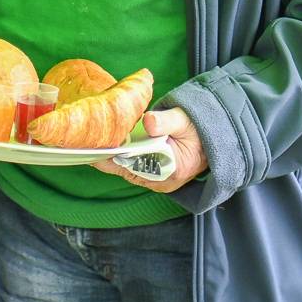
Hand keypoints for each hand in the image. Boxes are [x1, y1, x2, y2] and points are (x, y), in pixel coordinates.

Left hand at [92, 106, 207, 192]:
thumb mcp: (184, 120)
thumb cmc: (198, 128)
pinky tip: (109, 144)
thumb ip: (166, 121)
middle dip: (108, 155)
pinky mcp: (154, 176)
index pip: (133, 166)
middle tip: (87, 140)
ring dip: (113, 156)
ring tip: (94, 141)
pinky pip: (131, 168)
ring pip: (127, 169)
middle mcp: (162, 181)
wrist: (213, 138)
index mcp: (171, 171)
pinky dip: (121, 156)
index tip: (95, 147)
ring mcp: (157, 181)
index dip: (112, 156)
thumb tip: (149, 122)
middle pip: (126, 169)